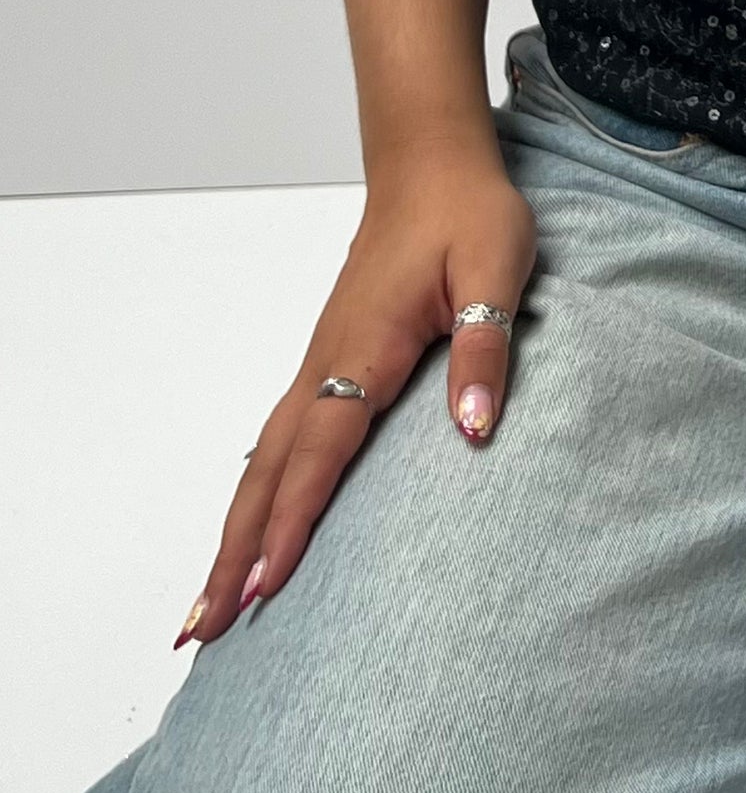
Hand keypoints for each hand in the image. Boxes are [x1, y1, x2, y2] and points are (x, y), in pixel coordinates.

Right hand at [171, 145, 537, 648]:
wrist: (433, 164)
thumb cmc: (469, 214)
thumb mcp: (496, 270)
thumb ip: (484, 350)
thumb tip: (474, 432)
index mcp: (364, 347)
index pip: (322, 452)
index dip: (293, 523)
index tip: (267, 588)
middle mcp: (328, 361)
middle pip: (268, 473)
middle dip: (235, 553)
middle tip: (203, 629)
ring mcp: (322, 361)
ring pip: (265, 460)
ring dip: (236, 531)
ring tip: (209, 604)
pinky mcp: (330, 359)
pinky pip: (282, 439)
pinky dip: (258, 491)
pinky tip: (252, 524)